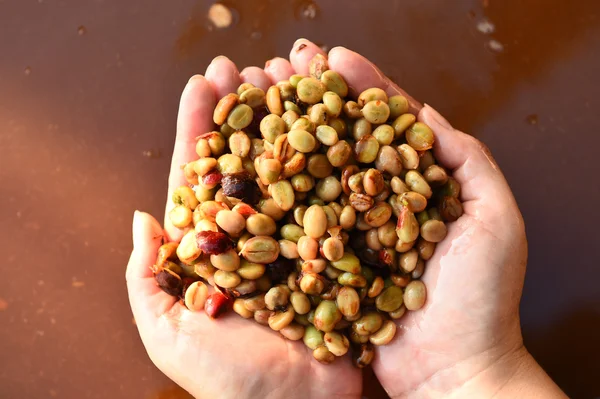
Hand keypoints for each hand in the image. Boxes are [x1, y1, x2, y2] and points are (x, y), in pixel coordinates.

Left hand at [125, 51, 360, 398]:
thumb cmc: (228, 381)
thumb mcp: (167, 334)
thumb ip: (145, 280)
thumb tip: (142, 217)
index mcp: (213, 248)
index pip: (202, 175)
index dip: (203, 127)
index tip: (207, 81)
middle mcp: (255, 236)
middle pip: (248, 161)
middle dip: (248, 111)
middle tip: (253, 64)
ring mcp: (297, 239)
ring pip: (291, 170)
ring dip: (290, 123)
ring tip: (293, 77)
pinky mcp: (334, 250)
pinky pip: (333, 199)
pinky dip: (333, 161)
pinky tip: (337, 124)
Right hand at [285, 41, 563, 397]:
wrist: (451, 371)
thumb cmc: (482, 298)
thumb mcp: (495, 217)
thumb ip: (466, 160)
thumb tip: (423, 112)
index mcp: (416, 186)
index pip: (385, 126)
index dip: (361, 89)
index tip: (334, 57)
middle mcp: (376, 203)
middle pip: (341, 141)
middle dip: (312, 102)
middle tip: (281, 65)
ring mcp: (346, 231)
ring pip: (313, 175)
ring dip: (286, 134)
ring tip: (257, 96)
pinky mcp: (323, 264)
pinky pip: (296, 224)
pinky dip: (274, 193)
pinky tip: (251, 160)